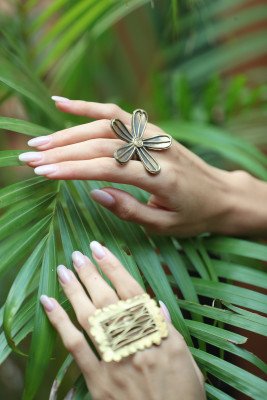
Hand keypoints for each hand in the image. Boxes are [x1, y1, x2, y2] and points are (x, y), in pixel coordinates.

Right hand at [19, 99, 252, 236]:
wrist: (222, 194)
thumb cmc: (194, 215)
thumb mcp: (164, 225)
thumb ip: (128, 208)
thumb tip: (93, 192)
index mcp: (160, 178)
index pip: (108, 168)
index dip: (73, 170)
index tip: (43, 172)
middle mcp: (156, 150)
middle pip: (101, 144)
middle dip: (62, 150)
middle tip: (29, 157)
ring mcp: (153, 135)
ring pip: (104, 126)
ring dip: (69, 132)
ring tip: (40, 142)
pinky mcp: (151, 130)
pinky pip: (116, 114)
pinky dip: (89, 107)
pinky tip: (63, 104)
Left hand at [40, 241, 204, 399]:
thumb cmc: (182, 396)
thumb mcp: (187, 360)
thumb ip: (169, 330)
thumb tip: (157, 305)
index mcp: (160, 335)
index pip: (133, 292)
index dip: (115, 268)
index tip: (101, 249)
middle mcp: (135, 342)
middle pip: (108, 299)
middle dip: (91, 273)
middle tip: (78, 254)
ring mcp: (115, 360)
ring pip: (90, 316)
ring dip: (74, 290)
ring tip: (63, 270)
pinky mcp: (98, 379)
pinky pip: (76, 347)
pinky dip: (60, 322)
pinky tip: (49, 303)